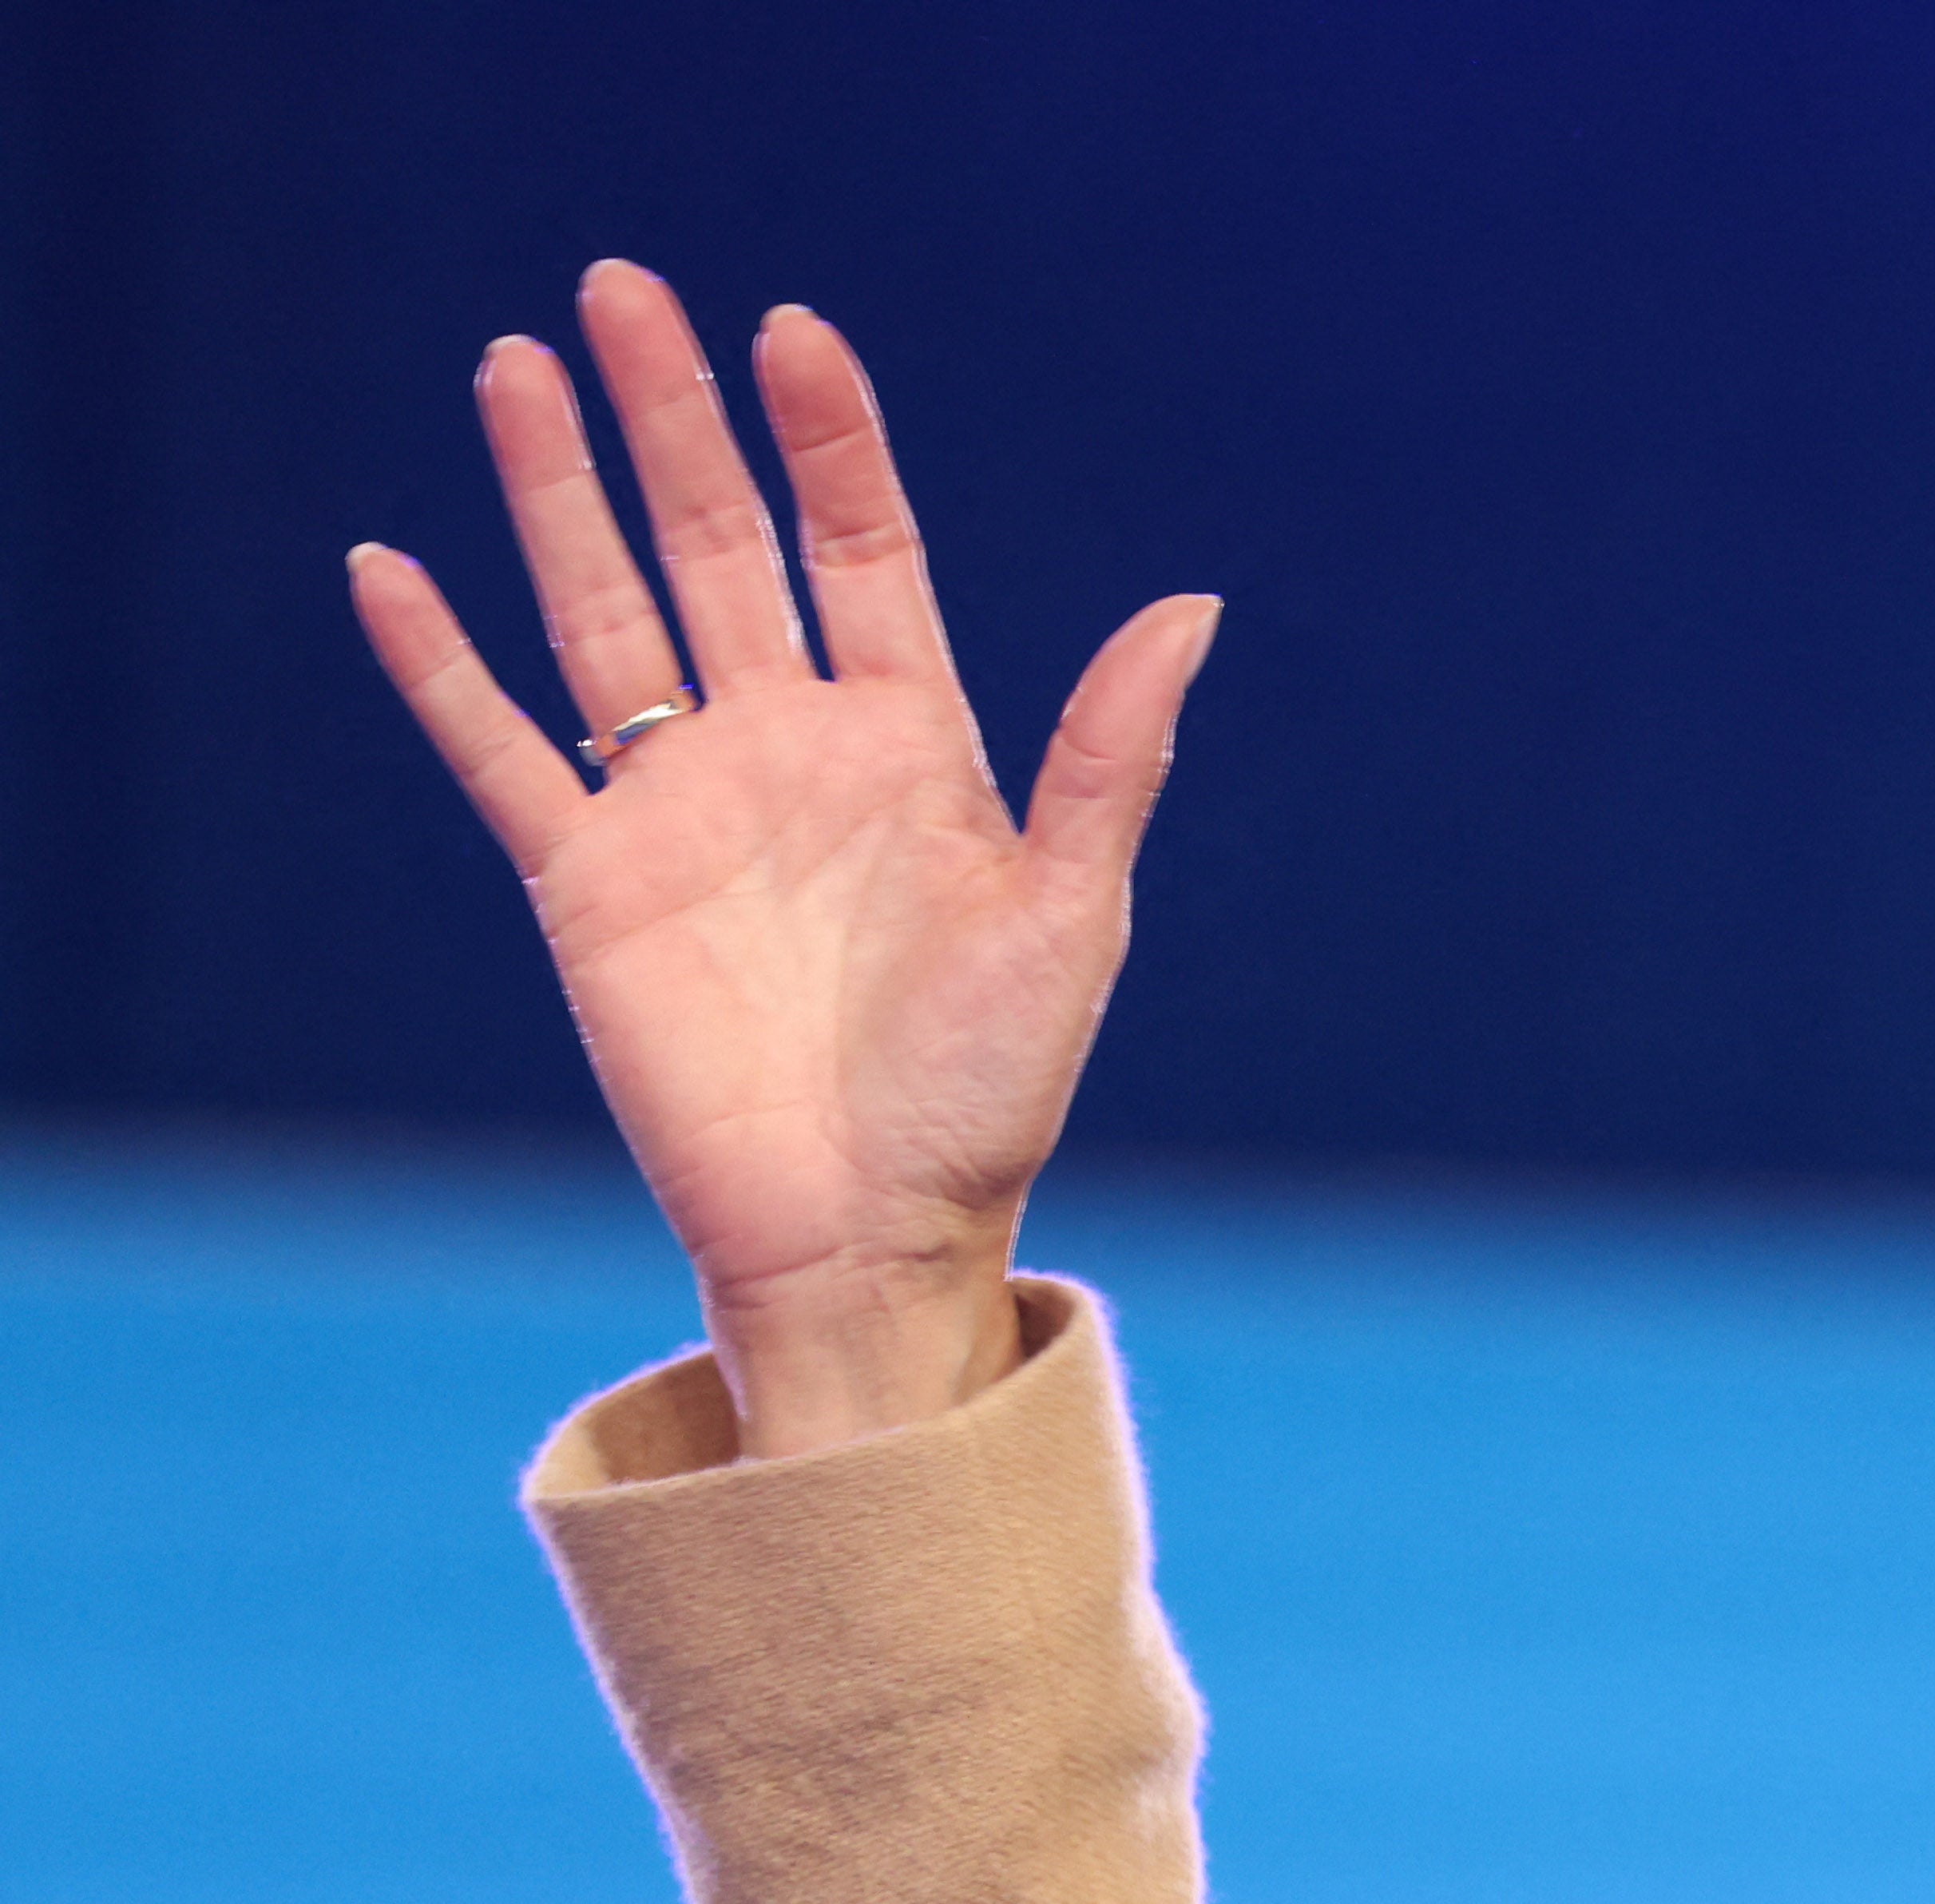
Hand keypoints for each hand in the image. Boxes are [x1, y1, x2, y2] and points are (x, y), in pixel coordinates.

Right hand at [348, 265, 1217, 1455]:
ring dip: (557, 493)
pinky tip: (390, 567)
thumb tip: (1192, 606)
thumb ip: (1109, 757)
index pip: (859, 551)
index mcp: (908, 749)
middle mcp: (786, 753)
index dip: (826, 441)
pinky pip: (499, 748)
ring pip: (603, 612)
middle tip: (621, 288)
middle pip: (719, 546)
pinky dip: (439, 664)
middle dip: (672, 422)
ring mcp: (679, 808)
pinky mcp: (589, 880)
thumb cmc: (988, 1093)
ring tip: (517, 365)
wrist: (875, 1232)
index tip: (792, 333)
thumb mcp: (1068, 912)